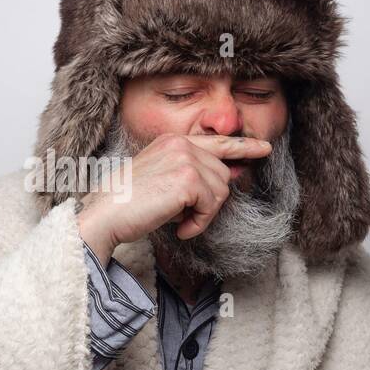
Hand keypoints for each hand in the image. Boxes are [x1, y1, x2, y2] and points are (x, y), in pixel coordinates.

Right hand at [77, 133, 272, 265]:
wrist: (105, 214)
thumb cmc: (127, 204)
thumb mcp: (160, 178)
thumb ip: (190, 172)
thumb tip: (229, 177)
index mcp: (172, 140)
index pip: (216, 141)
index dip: (243, 146)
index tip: (264, 148)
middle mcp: (181, 143)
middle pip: (222, 174)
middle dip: (209, 201)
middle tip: (184, 217)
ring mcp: (185, 158)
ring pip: (221, 190)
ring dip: (204, 214)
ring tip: (179, 222)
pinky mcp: (188, 179)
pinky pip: (212, 206)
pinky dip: (199, 223)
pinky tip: (180, 228)